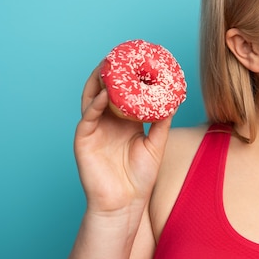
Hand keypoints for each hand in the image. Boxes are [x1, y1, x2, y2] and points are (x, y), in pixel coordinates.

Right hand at [74, 64, 172, 214]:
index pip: (124, 94)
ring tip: (109, 64)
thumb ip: (161, 123)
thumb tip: (174, 101)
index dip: (130, 78)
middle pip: (106, 90)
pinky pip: (88, 117)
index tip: (141, 60)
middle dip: (111, 72)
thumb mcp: (155, 145)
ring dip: (99, 81)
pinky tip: (105, 92)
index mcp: (124, 122)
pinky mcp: (84, 140)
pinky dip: (96, 103)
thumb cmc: (140, 178)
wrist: (125, 204)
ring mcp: (94, 129)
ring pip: (93, 98)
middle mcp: (108, 122)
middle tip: (121, 54)